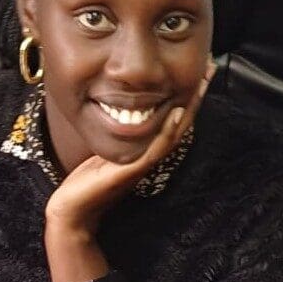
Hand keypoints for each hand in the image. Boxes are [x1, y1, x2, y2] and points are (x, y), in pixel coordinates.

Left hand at [45, 63, 213, 235]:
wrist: (73, 211)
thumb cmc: (86, 183)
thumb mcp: (104, 151)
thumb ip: (118, 138)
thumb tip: (121, 114)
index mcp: (144, 151)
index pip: (171, 121)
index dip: (186, 98)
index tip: (198, 73)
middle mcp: (148, 157)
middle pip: (180, 124)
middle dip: (195, 96)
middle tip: (209, 69)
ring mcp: (142, 165)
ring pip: (174, 134)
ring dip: (190, 108)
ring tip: (201, 83)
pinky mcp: (131, 171)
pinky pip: (155, 149)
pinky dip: (168, 131)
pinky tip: (177, 112)